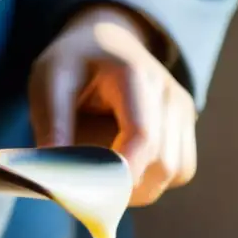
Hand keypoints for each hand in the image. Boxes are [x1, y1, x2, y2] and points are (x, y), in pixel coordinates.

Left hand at [29, 5, 197, 206]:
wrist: (106, 42)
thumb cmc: (75, 64)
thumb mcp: (50, 82)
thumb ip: (52, 125)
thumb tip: (56, 179)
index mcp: (134, 75)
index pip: (143, 137)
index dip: (123, 174)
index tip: (94, 195)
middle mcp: (168, 92)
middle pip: (163, 163)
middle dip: (128, 188)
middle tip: (93, 190)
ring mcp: (183, 110)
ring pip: (176, 172)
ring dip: (143, 188)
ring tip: (110, 178)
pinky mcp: (187, 126)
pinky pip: (181, 171)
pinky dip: (157, 181)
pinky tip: (131, 169)